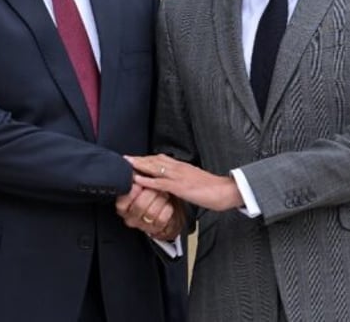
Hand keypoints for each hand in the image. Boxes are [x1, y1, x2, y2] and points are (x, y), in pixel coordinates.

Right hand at [116, 183, 184, 240]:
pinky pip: (162, 218)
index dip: (132, 190)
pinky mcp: (157, 228)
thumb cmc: (151, 194)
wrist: (165, 210)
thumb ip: (136, 177)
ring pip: (152, 212)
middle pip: (139, 204)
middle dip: (150, 192)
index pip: (123, 200)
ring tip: (164, 192)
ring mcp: (143, 224)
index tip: (138, 180)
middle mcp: (131, 217)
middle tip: (156, 185)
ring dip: (161, 199)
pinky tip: (169, 203)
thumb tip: (132, 162)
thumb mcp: (141, 185)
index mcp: (122, 206)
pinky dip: (168, 208)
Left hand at [125, 154, 243, 211]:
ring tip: (126, 164)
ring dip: (139, 166)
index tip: (136, 158)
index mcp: (182, 166)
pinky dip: (147, 180)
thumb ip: (184, 178)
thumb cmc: (212, 188)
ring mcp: (179, 176)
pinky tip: (137, 179)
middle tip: (125, 158)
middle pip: (155, 160)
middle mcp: (179, 168)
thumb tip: (174, 181)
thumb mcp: (195, 180)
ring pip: (155, 168)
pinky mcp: (180, 187)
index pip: (161, 159)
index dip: (147, 158)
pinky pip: (160, 183)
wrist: (225, 191)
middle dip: (139, 159)